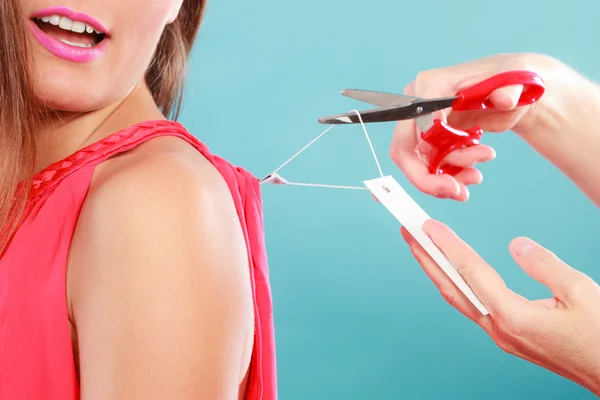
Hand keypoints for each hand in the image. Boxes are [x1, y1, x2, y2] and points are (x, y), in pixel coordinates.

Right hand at [390, 53, 558, 200]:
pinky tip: (472, 175)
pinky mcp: (433, 140)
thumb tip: (504, 99)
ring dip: (445, 179)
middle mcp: (420, 105)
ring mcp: (424, 125)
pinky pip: (431, 168)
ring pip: (418, 164)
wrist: (516, 92)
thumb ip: (511, 88)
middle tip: (455, 191)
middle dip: (427, 177)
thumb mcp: (517, 78)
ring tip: (476, 177)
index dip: (428, 145)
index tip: (446, 165)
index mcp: (432, 84)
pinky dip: (449, 178)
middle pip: (404, 149)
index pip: (417, 120)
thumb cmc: (511, 79)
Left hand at [401, 220, 599, 395]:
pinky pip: (472, 308)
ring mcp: (501, 336)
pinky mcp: (508, 338)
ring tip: (422, 247)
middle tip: (407, 232)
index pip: (471, 272)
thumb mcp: (579, 291)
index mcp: (513, 316)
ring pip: (459, 299)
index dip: (448, 246)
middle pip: (451, 287)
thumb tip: (515, 245)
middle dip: (426, 258)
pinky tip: (452, 275)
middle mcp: (499, 329)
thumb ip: (543, 265)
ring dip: (437, 271)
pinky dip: (456, 286)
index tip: (427, 226)